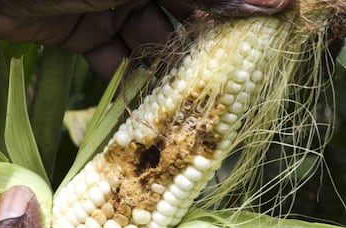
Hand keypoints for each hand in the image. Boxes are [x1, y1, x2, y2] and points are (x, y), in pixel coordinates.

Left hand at [0, 0, 291, 78]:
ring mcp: (111, 3)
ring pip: (151, 40)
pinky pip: (115, 56)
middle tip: (221, 80)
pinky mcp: (84, 30)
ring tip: (184, 97)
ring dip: (164, 68)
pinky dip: (125, 78)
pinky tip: (141, 100)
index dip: (235, 12)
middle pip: (184, 12)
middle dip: (199, 46)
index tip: (261, 43)